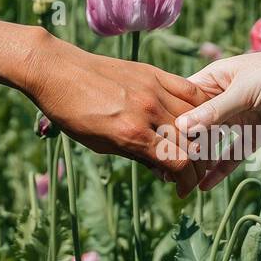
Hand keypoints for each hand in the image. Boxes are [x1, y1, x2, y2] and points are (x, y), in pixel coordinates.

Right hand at [0, 0, 207, 194]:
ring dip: (196, 167)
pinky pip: (167, 156)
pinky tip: (175, 184)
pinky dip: (177, 173)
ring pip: (190, 143)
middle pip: (204, 126)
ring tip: (190, 183)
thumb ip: (152, 106)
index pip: (204, 103)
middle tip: (205, 172)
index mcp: (161, 80)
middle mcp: (160, 94)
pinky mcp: (129, 132)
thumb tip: (166, 132)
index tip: (211, 144)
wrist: (55, 70)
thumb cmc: (85, 79)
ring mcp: (147, 112)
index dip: (213, 125)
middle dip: (209, 151)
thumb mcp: (127, 81)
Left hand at [25, 38, 207, 196]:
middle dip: (197, 166)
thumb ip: (136, 156)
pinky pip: (189, 91)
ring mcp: (153, 89)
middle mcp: (147, 111)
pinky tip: (198, 120)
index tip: (182, 189)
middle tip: (191, 174)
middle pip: (192, 143)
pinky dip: (199, 108)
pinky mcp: (153, 73)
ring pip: (196, 118)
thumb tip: (165, 170)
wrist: (58, 71)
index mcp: (131, 134)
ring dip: (202, 139)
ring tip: (195, 150)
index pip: (178, 162)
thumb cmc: (72, 114)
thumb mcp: (100, 145)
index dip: (186, 181)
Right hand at [176, 47, 260, 189]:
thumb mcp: (244, 91)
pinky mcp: (256, 134)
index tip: (155, 143)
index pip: (183, 101)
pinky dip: (221, 169)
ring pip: (212, 142)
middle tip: (165, 171)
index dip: (169, 121)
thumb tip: (180, 128)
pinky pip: (233, 154)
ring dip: (200, 161)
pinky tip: (206, 185)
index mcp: (215, 78)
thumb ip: (214, 112)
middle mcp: (223, 98)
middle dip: (182, 146)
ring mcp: (239, 117)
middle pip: (195, 124)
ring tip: (183, 183)